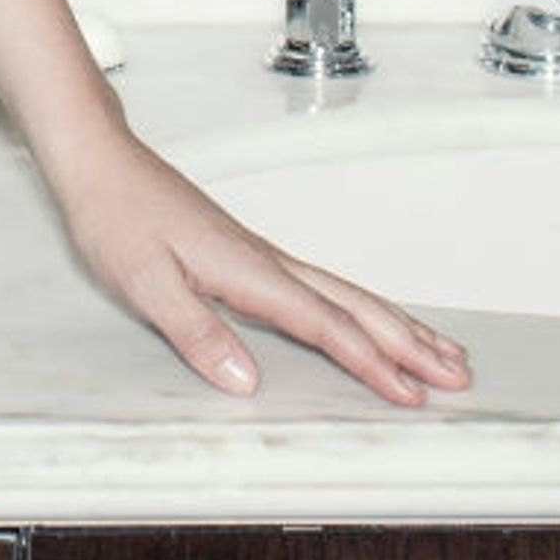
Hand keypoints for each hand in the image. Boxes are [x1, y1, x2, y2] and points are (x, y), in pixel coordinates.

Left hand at [39, 126, 469, 411]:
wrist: (100, 164)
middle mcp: (267, 262)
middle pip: (356, 307)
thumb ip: (197, 333)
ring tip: (439, 351)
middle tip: (459, 374)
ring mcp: (263, 257)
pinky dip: (360, 309)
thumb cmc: (117, 216)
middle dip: (411, 344)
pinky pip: (324, 289)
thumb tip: (246, 380)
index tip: (410, 394)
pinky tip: (367, 320)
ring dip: (397, 325)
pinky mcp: (250, 257)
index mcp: (249, 272)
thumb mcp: (144, 283)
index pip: (325, 326)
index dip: (371, 364)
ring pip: (347, 295)